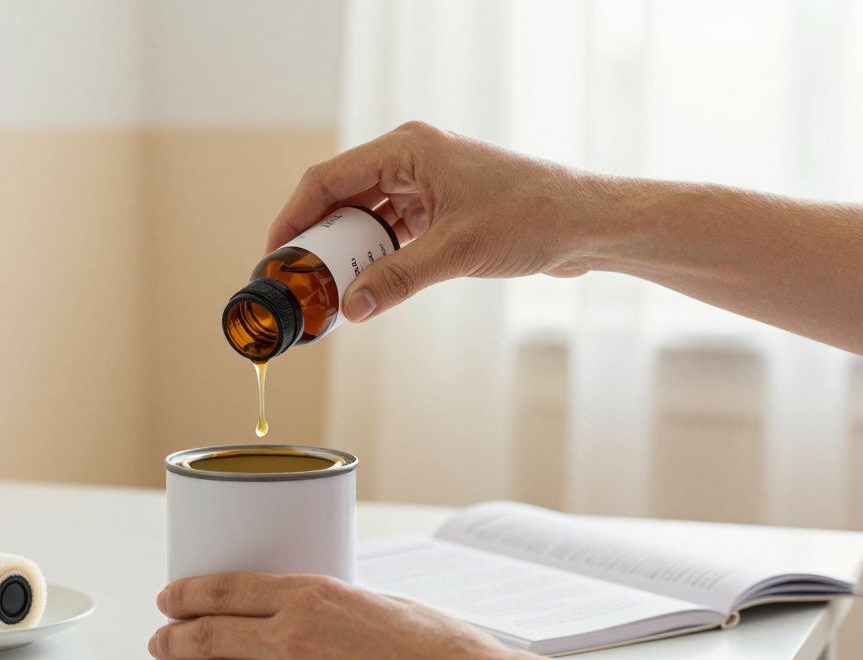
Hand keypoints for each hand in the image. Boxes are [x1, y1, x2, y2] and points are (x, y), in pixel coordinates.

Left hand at [148, 573, 526, 659]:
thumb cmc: (435, 650)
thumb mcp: (371, 601)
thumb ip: (320, 604)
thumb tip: (282, 609)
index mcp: (311, 595)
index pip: (224, 589)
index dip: (185, 593)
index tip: (170, 597)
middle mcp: (293, 640)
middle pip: (207, 635)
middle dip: (173, 636)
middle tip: (160, 638)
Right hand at [267, 121, 607, 321]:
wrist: (586, 223)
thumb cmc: (532, 216)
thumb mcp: (456, 252)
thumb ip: (397, 280)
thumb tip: (351, 308)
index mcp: (409, 148)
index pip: (328, 178)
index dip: (294, 216)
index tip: (276, 253)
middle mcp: (413, 158)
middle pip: (343, 197)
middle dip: (320, 239)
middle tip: (301, 279)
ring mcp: (428, 182)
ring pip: (367, 216)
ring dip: (350, 251)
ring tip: (331, 287)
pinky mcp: (442, 206)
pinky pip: (393, 230)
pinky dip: (378, 256)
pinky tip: (368, 283)